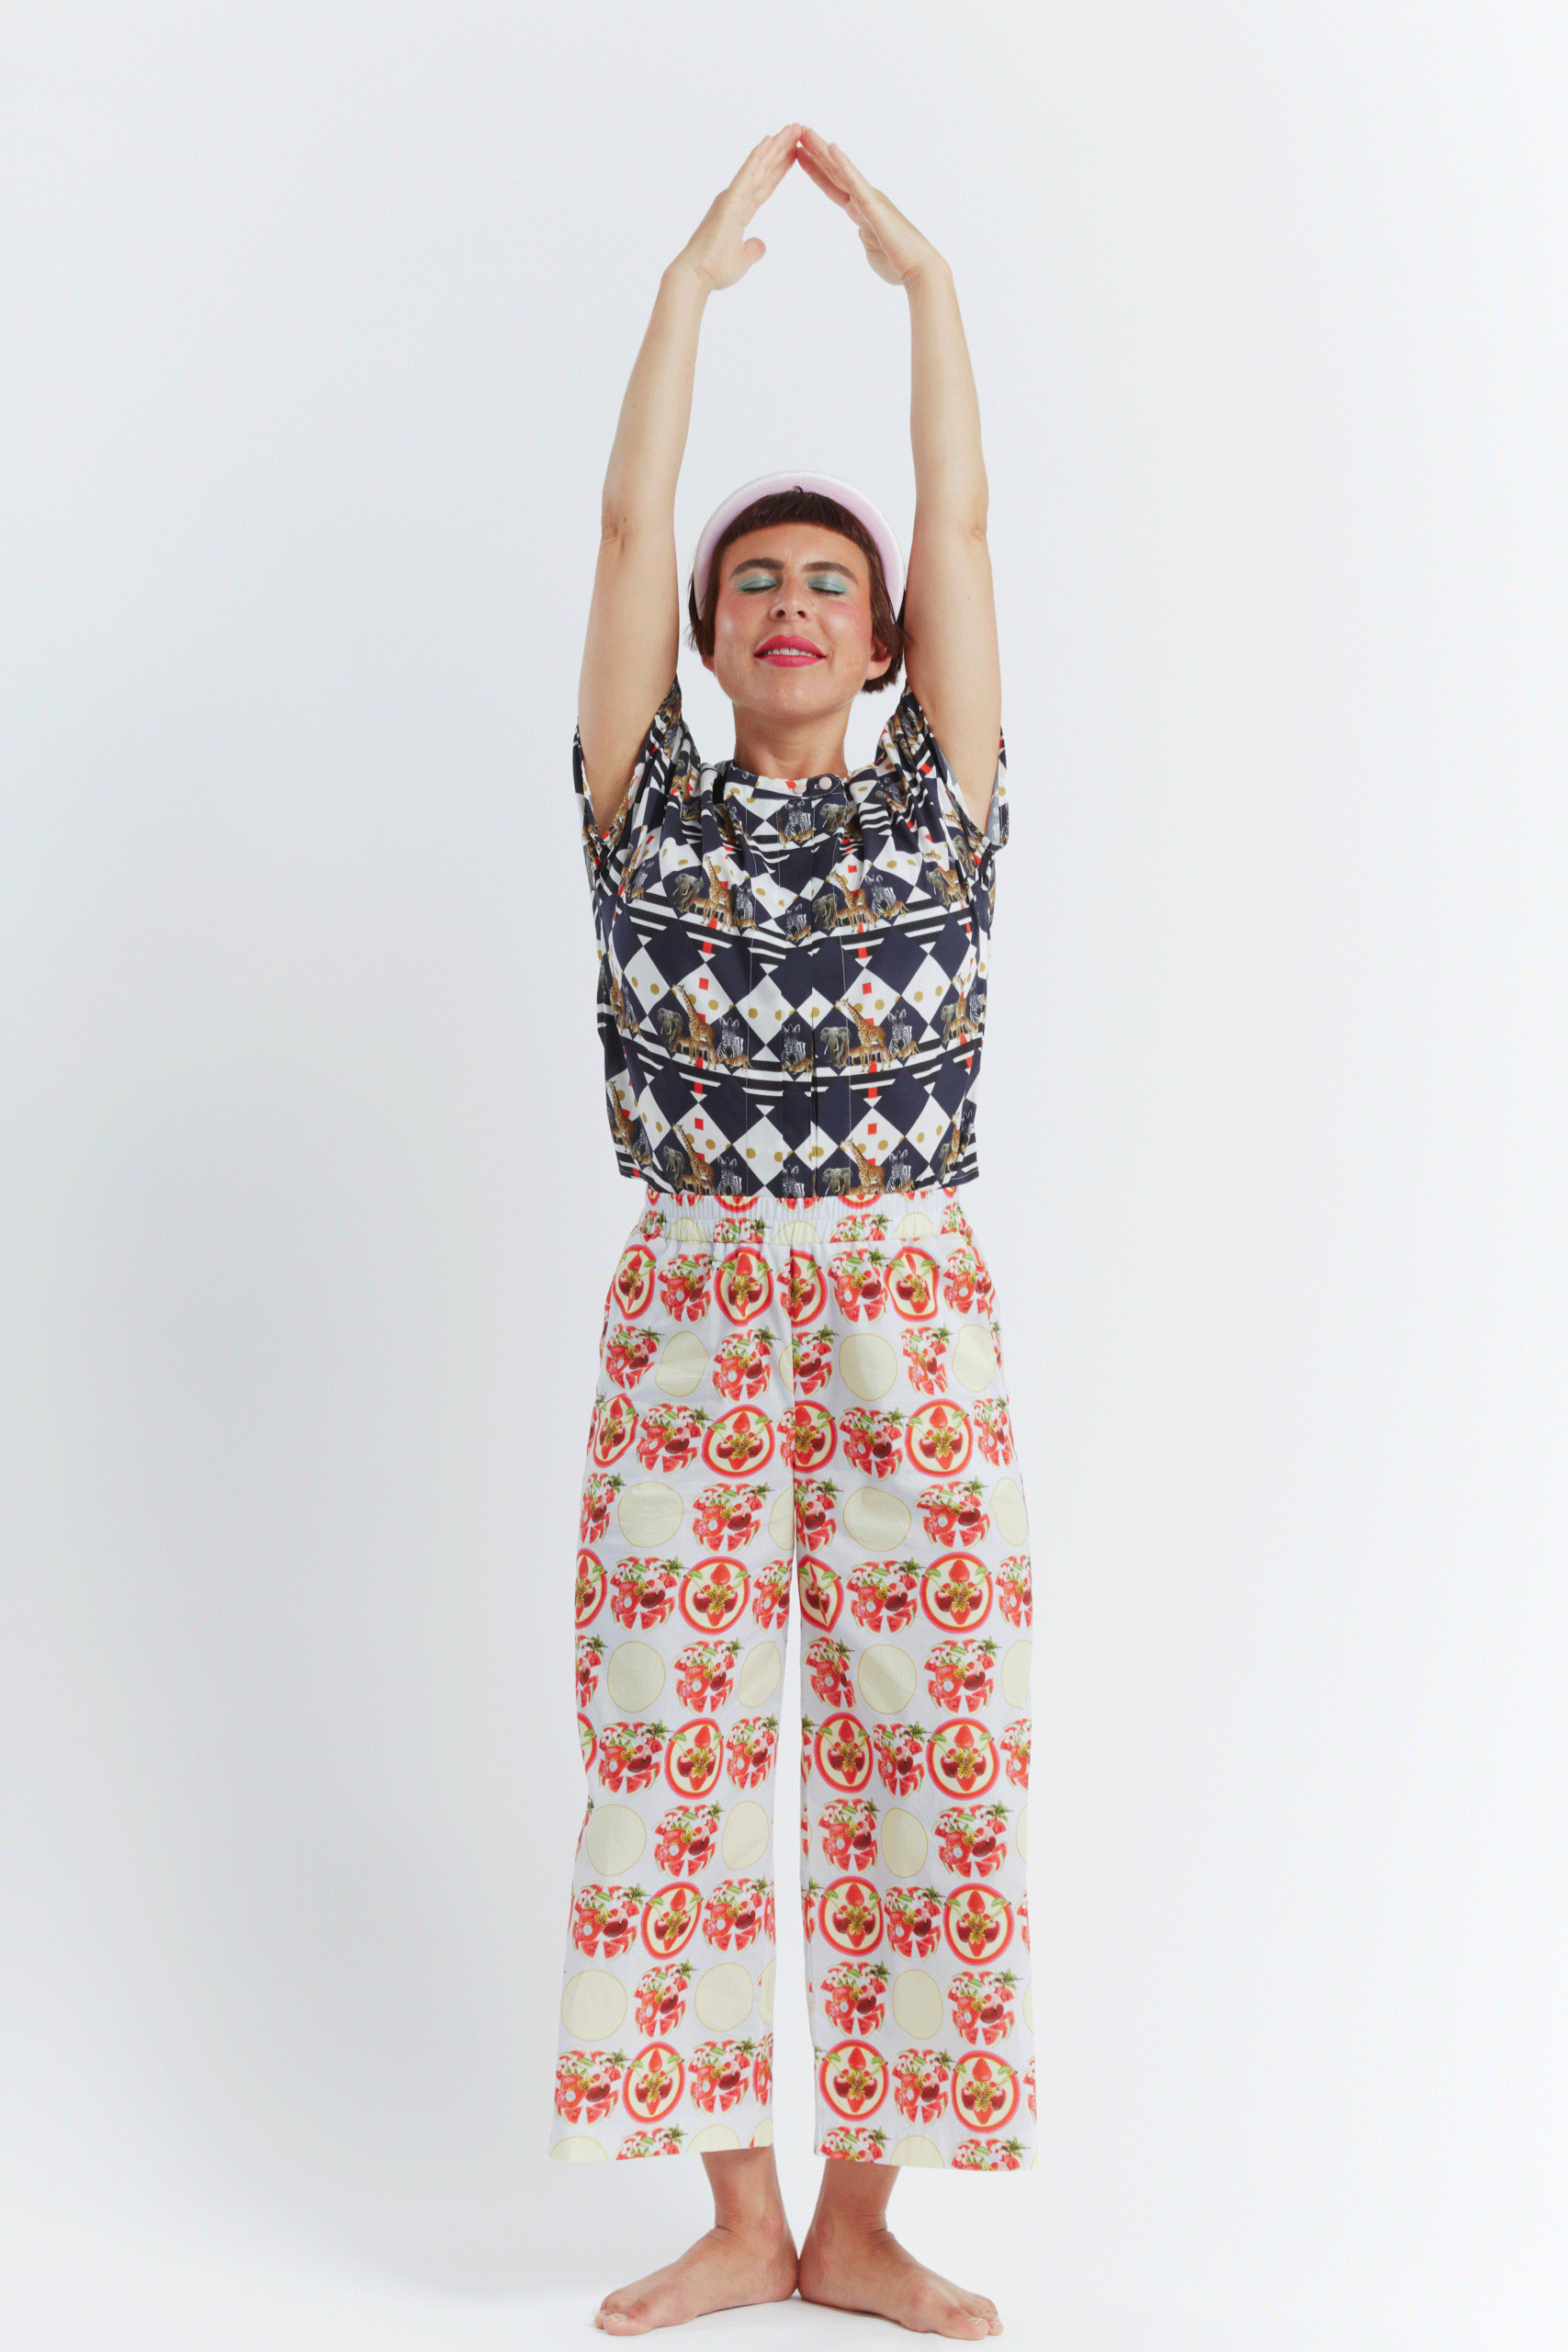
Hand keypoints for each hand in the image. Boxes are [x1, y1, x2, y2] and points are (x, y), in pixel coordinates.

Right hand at [678, 123, 800, 291]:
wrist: (697, 276)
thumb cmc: (714, 269)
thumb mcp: (743, 259)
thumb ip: (753, 250)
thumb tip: (760, 245)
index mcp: (739, 211)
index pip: (765, 185)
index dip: (780, 168)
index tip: (795, 154)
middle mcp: (735, 198)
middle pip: (764, 169)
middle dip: (782, 150)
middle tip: (798, 130)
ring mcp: (731, 197)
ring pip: (758, 166)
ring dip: (775, 146)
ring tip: (792, 128)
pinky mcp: (729, 200)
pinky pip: (746, 174)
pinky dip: (757, 157)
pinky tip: (769, 141)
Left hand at [795, 128, 941, 285]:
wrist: (920, 271)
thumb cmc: (898, 264)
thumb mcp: (872, 247)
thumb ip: (865, 235)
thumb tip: (862, 231)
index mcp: (862, 210)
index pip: (833, 186)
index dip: (816, 170)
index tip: (800, 155)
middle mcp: (865, 199)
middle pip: (834, 172)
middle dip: (815, 152)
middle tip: (798, 131)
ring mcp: (871, 200)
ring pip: (841, 171)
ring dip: (823, 151)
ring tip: (806, 132)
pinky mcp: (875, 207)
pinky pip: (855, 183)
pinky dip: (844, 165)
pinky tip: (831, 149)